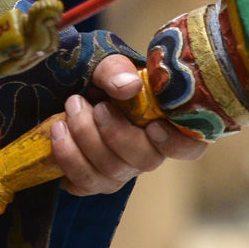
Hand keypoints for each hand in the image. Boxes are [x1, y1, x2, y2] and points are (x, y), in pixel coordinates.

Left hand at [50, 54, 209, 195]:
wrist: (65, 91)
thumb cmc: (97, 79)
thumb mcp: (106, 63)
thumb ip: (116, 70)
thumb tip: (128, 88)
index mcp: (163, 122)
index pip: (190, 146)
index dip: (177, 144)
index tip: (153, 126)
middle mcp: (146, 151)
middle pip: (144, 160)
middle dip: (113, 133)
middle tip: (90, 105)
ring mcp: (120, 169)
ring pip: (112, 173)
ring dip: (84, 140)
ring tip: (68, 112)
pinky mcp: (93, 180)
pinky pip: (85, 184)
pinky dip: (67, 159)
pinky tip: (58, 133)